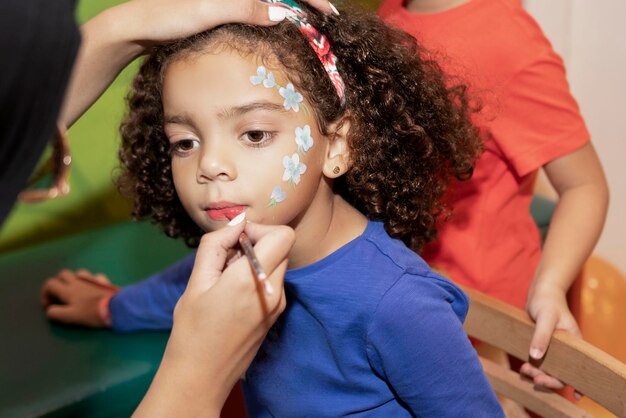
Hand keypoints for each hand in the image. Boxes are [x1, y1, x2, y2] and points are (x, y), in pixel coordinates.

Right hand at [40, 269, 117, 326]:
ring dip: (74, 279)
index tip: (49, 304)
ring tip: (76, 290)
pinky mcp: (104, 281)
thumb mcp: (70, 317)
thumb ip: (56, 313)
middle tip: (60, 295)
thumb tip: (50, 310)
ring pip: (79, 273)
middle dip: (58, 282)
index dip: (45, 293)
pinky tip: (93, 288)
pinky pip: (95, 277)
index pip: (50, 284)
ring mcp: (92, 279)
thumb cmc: (91, 313)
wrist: (115, 308)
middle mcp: (78, 281)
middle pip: (63, 274)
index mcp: (68, 289)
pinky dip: (91, 281)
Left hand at [115, 0, 336, 45]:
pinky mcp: (222, 6)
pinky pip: (256, 7)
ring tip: (311, 22)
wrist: (139, 25)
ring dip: (293, 8)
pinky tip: (283, 25)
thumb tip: (282, 14)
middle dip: (305, 2)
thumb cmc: (168, 15)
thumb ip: (245, 8)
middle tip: (325, 19)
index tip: (327, 13)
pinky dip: (273, 15)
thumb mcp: (208, 9)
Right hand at [134, 219, 294, 416]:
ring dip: (256, 260)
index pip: (282, 235)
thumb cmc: (192, 330)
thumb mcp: (196, 282)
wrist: (202, 376)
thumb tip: (236, 222)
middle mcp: (274, 291)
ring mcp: (279, 305)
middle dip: (256, 243)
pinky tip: (233, 294)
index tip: (235, 239)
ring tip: (226, 279)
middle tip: (226, 259)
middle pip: (280, 247)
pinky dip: (258, 276)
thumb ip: (215, 246)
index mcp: (251, 281)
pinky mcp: (276, 314)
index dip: (259, 229)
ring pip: (278, 263)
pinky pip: (274, 281)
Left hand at [522, 283, 581, 390]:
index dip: (571, 382)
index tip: (567, 391)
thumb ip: (541, 336)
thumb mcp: (545, 317)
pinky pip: (541, 362)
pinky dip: (533, 367)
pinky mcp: (544, 346)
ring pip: (548, 369)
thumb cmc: (547, 302)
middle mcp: (567, 349)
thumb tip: (536, 357)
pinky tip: (523, 369)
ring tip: (523, 371)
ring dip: (537, 374)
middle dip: (545, 378)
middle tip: (529, 373)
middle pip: (560, 372)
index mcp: (574, 343)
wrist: (540, 293)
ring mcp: (555, 349)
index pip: (575, 369)